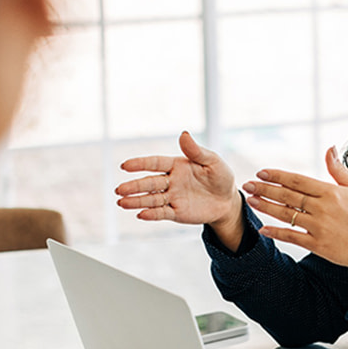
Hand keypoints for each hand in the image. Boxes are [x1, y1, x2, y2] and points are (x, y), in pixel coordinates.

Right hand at [116, 132, 242, 241]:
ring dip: (137, 201)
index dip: (140, 164)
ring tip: (121, 203)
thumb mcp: (213, 162)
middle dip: (134, 186)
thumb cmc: (220, 177)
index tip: (125, 166)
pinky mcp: (177, 213)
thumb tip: (183, 134)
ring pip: (152, 199)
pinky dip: (152, 214)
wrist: (228, 201)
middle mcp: (171, 181)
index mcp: (177, 165)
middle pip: (149, 183)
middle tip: (119, 190)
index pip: (155, 163)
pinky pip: (162, 213)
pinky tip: (141, 214)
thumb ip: (197, 151)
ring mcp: (172, 197)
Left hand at [243, 146, 347, 282]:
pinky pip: (292, 237)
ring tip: (252, 200)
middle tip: (248, 184)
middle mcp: (323, 208)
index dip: (278, 176)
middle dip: (265, 188)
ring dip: (266, 207)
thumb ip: (339, 170)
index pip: (298, 180)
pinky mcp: (317, 245)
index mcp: (332, 192)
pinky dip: (277, 233)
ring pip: (286, 214)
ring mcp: (319, 228)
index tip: (262, 172)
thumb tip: (330, 148)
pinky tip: (264, 229)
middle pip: (287, 196)